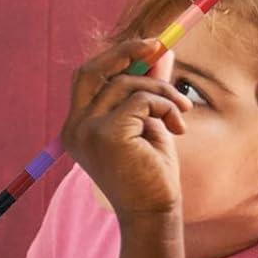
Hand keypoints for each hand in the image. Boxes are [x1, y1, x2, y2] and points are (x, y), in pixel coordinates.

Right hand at [60, 38, 190, 217]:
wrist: (152, 212)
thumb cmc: (150, 172)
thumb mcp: (149, 123)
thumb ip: (149, 89)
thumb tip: (160, 52)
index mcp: (77, 126)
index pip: (87, 78)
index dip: (115, 57)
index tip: (149, 47)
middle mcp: (74, 127)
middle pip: (90, 71)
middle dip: (125, 51)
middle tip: (157, 45)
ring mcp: (86, 131)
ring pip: (125, 84)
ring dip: (163, 92)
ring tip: (182, 113)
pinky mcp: (107, 135)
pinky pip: (141, 101)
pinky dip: (165, 106)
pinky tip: (177, 127)